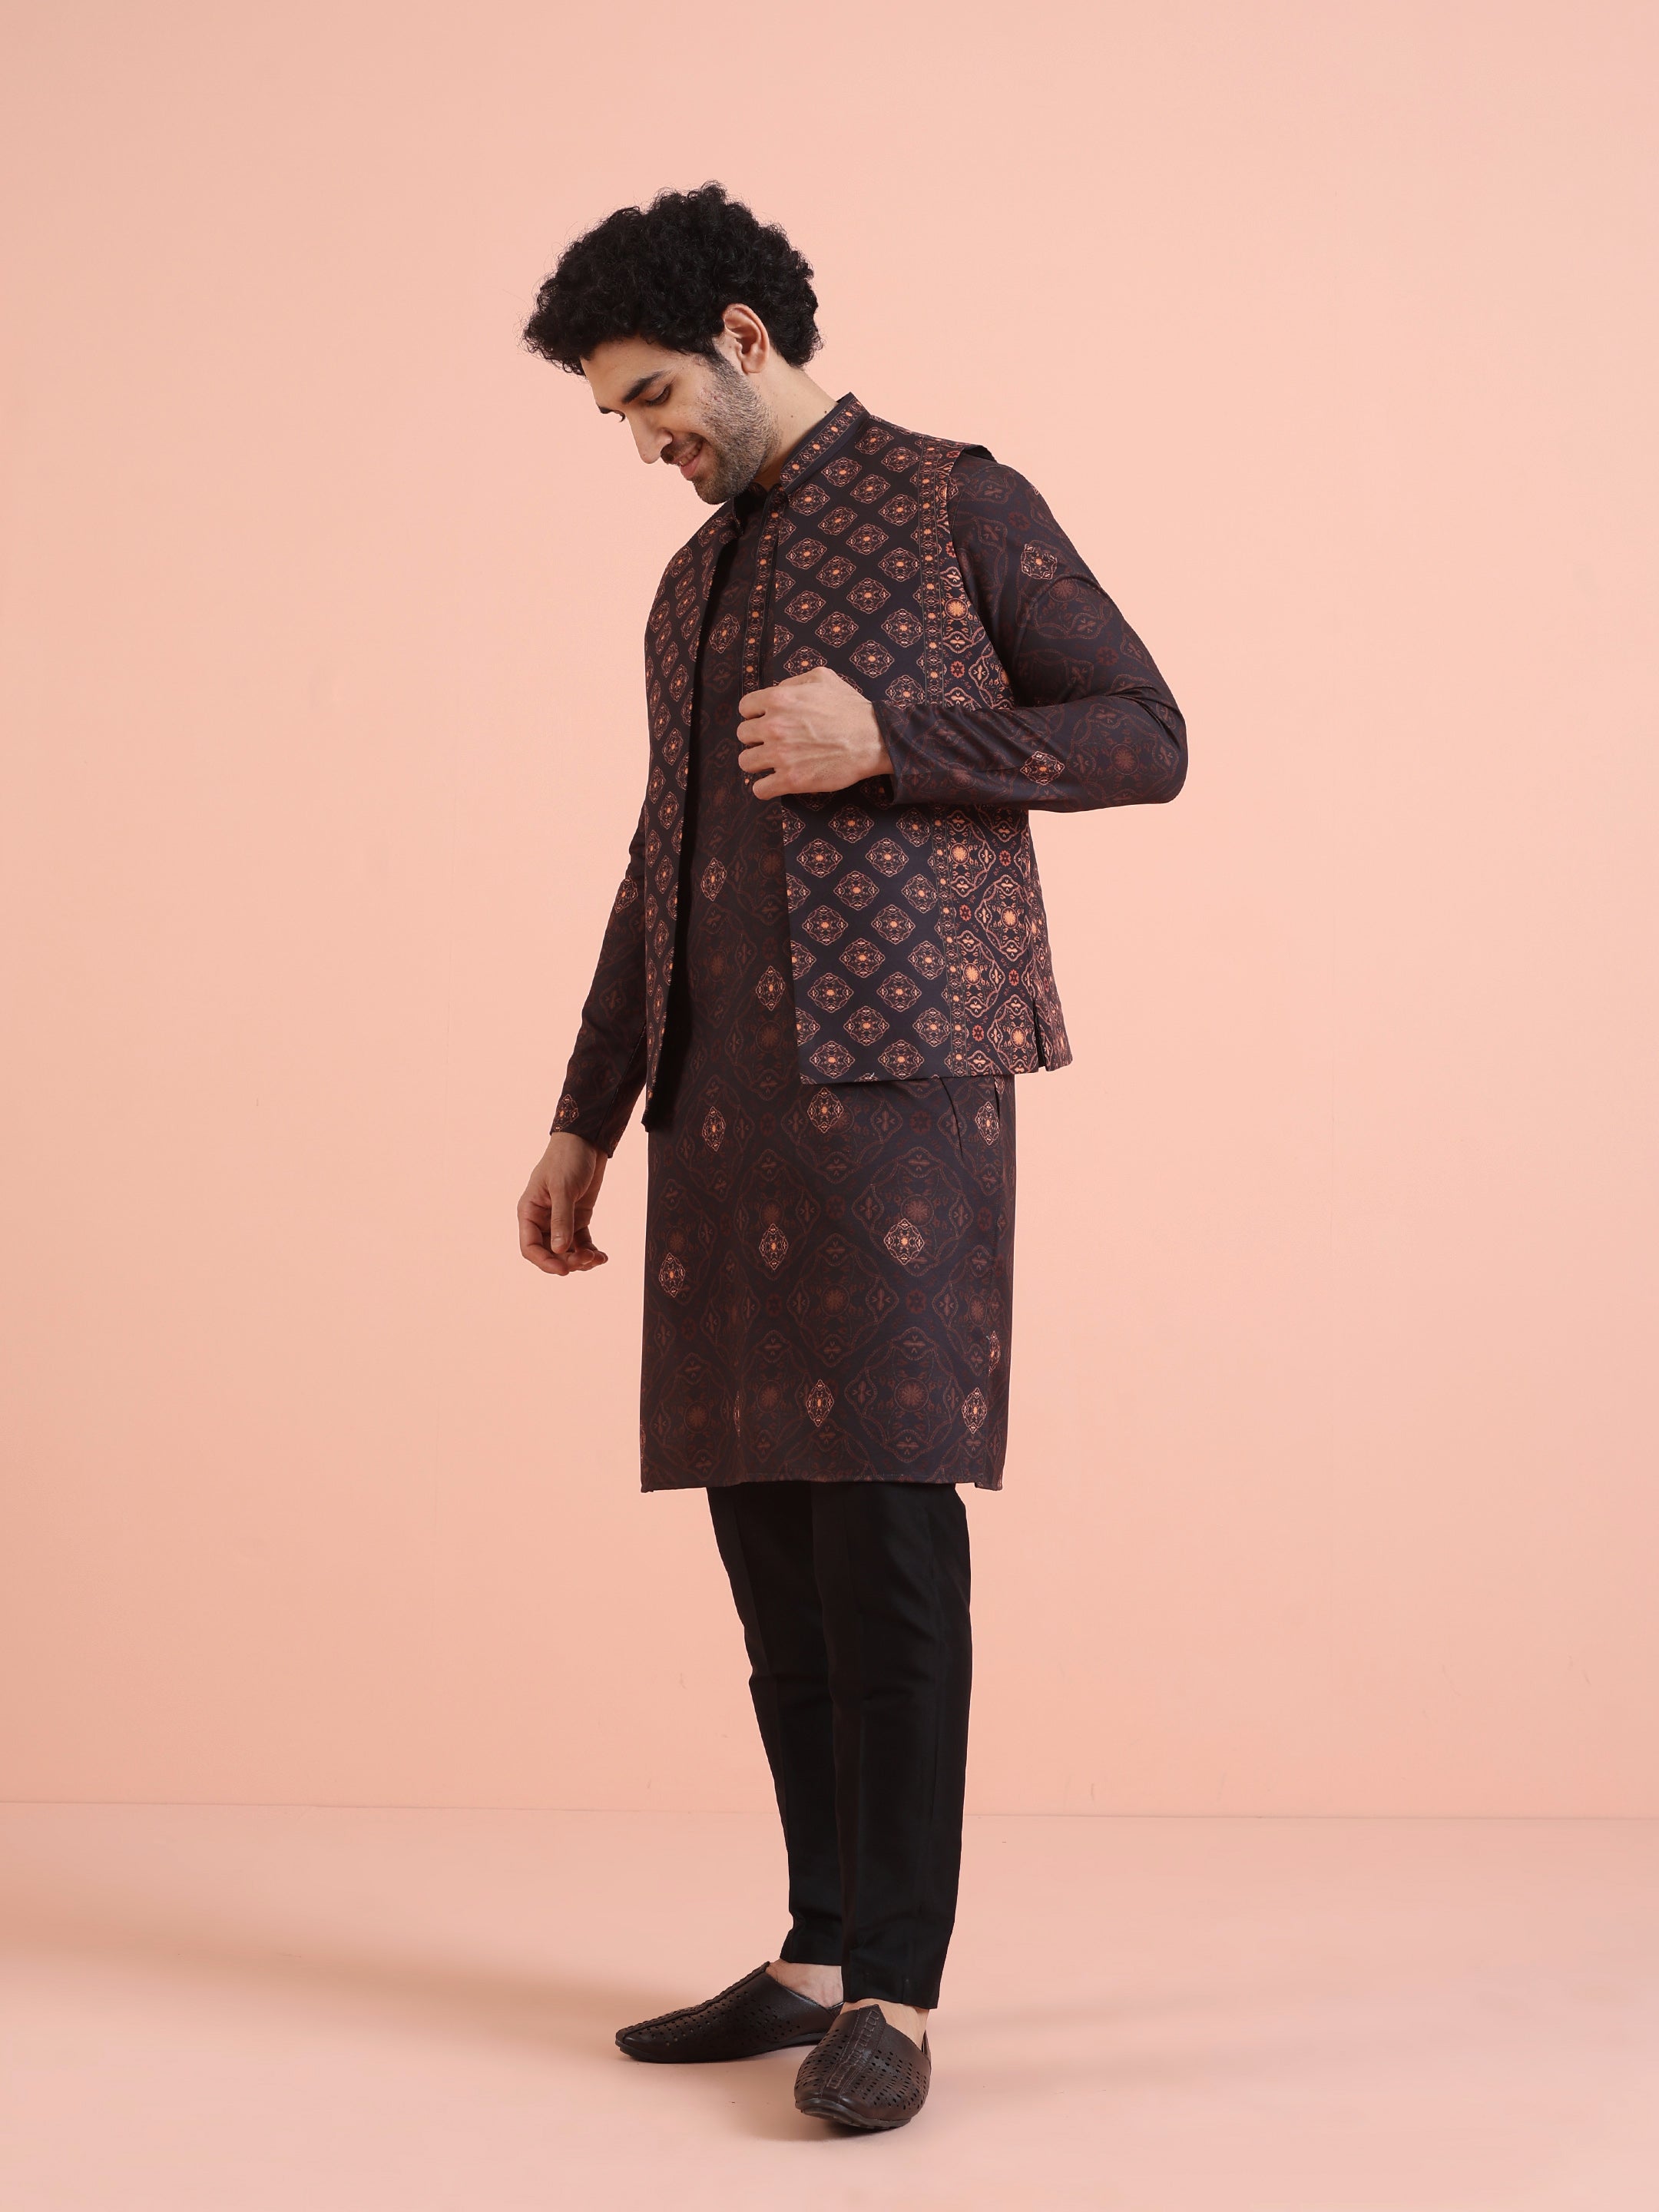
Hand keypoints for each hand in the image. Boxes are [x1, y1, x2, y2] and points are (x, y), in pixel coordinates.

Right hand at [517, 1134, 608, 1276]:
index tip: (564, 1270)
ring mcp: (560, 1220)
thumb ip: (561, 1219)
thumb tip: (559, 1250)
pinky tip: (603, 1256)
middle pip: (550, 1253)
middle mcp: (542, 1219)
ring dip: (581, 1259)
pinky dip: (590, 1251)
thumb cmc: (567, 1159)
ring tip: (598, 1258)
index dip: (544, 1262)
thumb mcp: (563, 1188)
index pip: (530, 1247)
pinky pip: (581, 1243)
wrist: (587, 1141)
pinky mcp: (578, 1218)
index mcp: (529, 1212)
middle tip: (587, 1259)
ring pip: (566, 1251)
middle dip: (567, 1261)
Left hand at [736, 667, 891, 797]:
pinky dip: (764, 787)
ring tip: (771, 763)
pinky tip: (775, 782)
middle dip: (756, 738)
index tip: (765, 721)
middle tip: (772, 742)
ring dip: (756, 762)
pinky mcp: (790, 780)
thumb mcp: (822, 678)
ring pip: (745, 762)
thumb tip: (778, 691)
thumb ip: (793, 682)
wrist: (873, 739)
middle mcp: (773, 726)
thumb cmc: (850, 708)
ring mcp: (780, 755)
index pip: (745, 708)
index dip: (755, 714)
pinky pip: (759, 789)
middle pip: (743, 735)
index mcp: (778, 699)